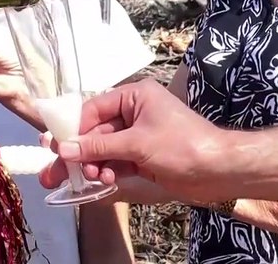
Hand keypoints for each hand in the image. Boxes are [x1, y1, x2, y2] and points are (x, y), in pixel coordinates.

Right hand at [38, 79, 229, 201]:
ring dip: (93, 165)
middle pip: (94, 132)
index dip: (73, 129)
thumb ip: (97, 147)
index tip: (56, 147)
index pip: (92, 109)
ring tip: (88, 179)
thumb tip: (62, 149)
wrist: (223, 172)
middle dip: (77, 152)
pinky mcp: (142, 157)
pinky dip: (107, 171)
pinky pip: (115, 162)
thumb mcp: (137, 143)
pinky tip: (103, 181)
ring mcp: (138, 137)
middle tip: (54, 173)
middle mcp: (133, 113)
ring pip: (103, 150)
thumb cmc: (182, 146)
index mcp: (133, 96)